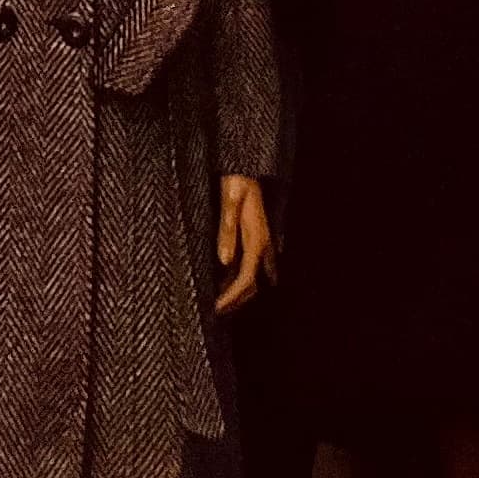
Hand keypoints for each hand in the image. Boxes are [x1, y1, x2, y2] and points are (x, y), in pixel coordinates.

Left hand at [214, 175, 272, 312]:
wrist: (245, 167)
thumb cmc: (236, 180)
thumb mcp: (229, 202)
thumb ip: (227, 230)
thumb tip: (223, 262)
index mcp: (256, 239)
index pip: (246, 279)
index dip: (232, 297)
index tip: (216, 308)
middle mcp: (262, 245)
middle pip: (253, 284)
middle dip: (236, 300)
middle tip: (216, 310)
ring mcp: (261, 242)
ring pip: (254, 277)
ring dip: (238, 291)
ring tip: (218, 300)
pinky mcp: (255, 237)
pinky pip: (250, 265)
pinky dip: (238, 278)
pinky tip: (223, 278)